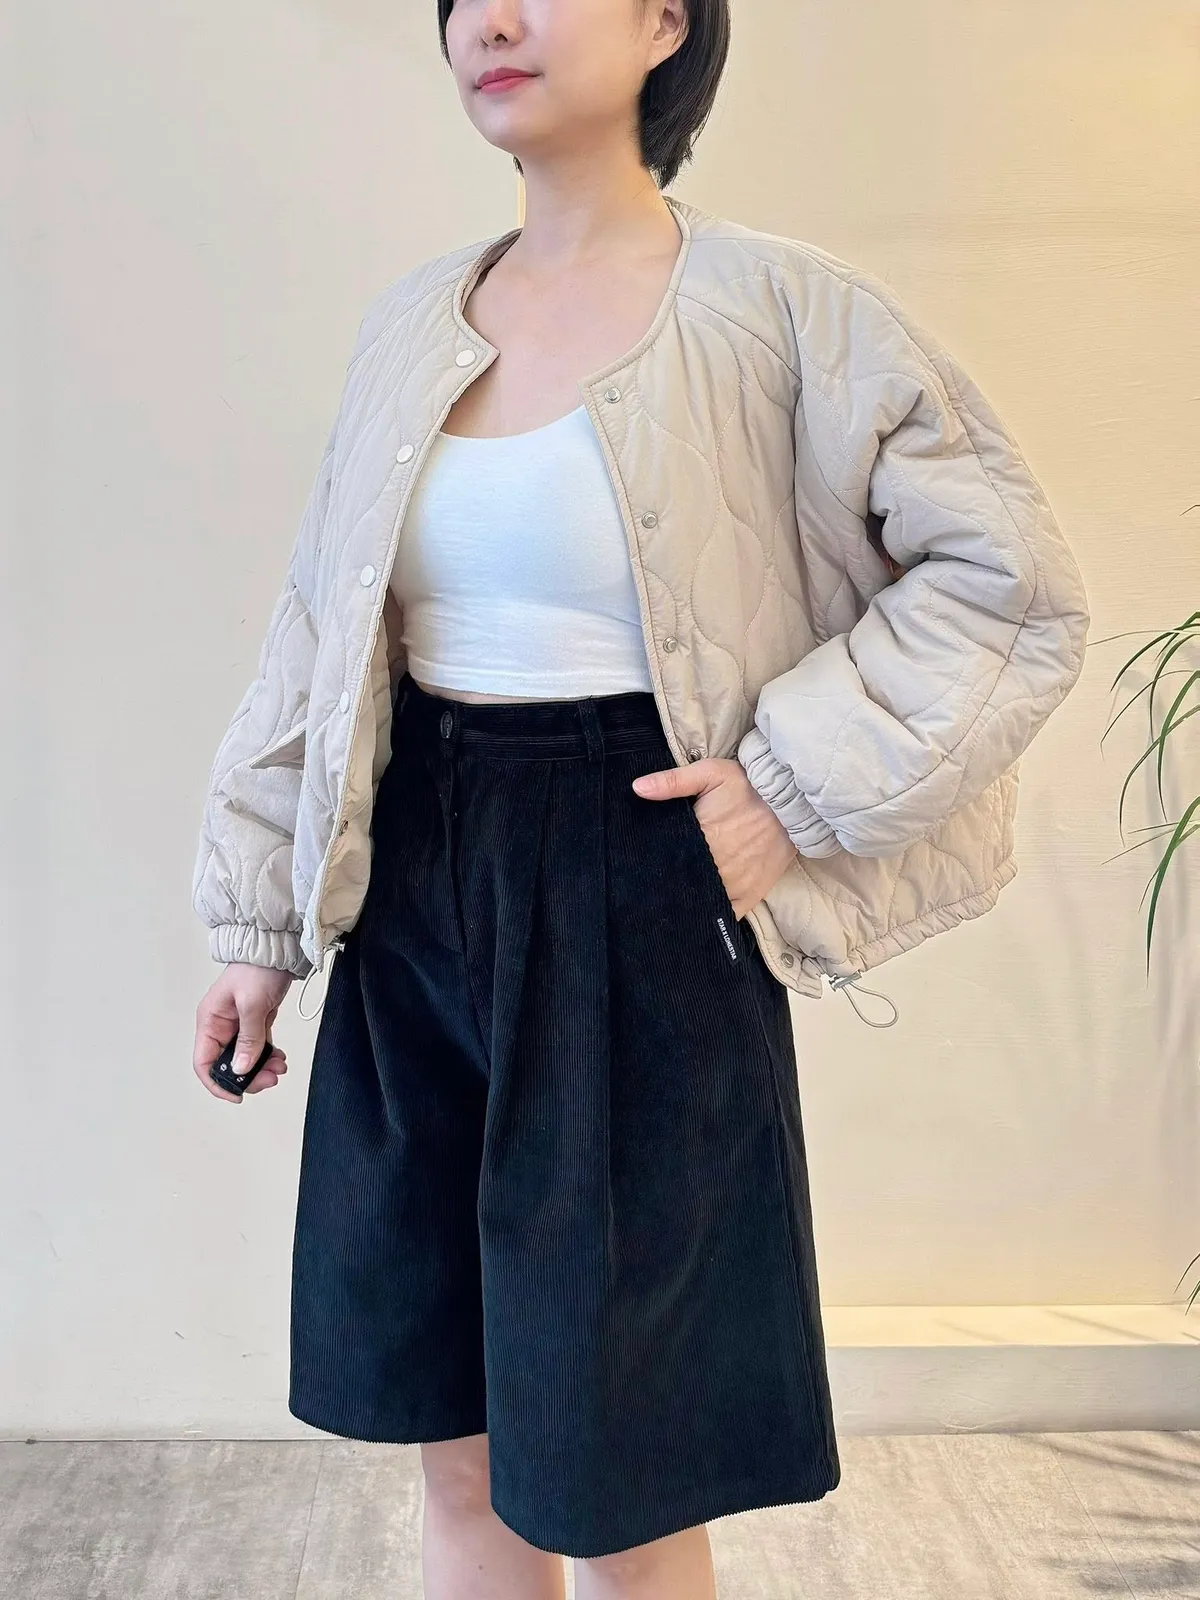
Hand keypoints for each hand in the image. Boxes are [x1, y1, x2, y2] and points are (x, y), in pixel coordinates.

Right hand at [194, 962, 294, 1103]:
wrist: (277, 948)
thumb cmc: (257, 968)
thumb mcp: (252, 1004)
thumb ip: (248, 1038)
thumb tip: (241, 1069)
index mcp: (210, 1021)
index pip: (204, 1062)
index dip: (217, 1083)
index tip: (238, 1095)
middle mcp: (220, 1026)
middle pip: (226, 1064)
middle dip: (248, 1076)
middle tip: (271, 1078)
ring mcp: (238, 1025)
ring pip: (244, 1058)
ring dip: (261, 1067)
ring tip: (280, 1067)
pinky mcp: (255, 1021)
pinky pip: (257, 1047)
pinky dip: (268, 1056)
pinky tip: (280, 1058)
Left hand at [631, 757, 798, 919]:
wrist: (792, 802)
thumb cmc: (748, 786)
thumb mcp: (710, 773)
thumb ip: (672, 782)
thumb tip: (637, 788)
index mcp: (701, 841)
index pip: (664, 862)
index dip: (651, 866)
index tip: (642, 864)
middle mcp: (716, 869)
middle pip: (679, 884)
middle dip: (666, 882)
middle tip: (652, 881)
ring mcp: (733, 886)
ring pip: (699, 902)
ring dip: (686, 899)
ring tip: (672, 895)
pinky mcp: (749, 896)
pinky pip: (723, 915)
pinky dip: (709, 915)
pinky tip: (697, 910)